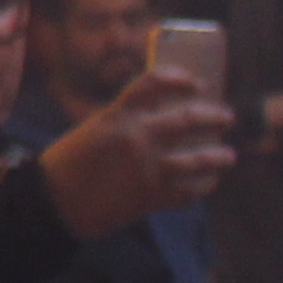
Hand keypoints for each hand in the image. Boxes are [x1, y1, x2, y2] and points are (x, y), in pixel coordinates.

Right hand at [42, 69, 238, 239]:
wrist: (54, 203)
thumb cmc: (67, 163)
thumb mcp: (93, 129)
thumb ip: (124, 120)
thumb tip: (157, 115)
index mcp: (117, 116)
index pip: (154, 83)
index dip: (179, 78)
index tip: (195, 82)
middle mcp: (138, 138)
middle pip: (188, 119)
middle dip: (213, 117)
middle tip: (225, 118)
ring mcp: (149, 169)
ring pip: (198, 159)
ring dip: (218, 156)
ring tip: (227, 155)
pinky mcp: (153, 197)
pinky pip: (190, 191)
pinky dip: (203, 186)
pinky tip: (208, 183)